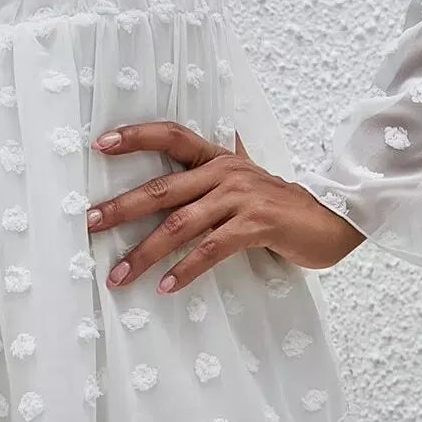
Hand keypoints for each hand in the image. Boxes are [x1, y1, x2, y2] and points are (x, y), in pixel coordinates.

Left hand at [87, 122, 365, 292]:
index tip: (99, 143)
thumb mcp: (244, 182)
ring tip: (119, 274)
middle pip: (163, 188)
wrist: (332, 220)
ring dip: (145, 253)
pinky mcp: (257, 226)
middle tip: (89, 223)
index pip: (171, 136)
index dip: (136, 136)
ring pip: (181, 225)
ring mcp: (241, 198)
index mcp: (218, 158)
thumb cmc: (280, 205)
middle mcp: (225, 173)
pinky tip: (166, 286)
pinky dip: (187, 269)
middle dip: (122, 207)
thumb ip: (213, 175)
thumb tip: (179, 173)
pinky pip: (212, 249)